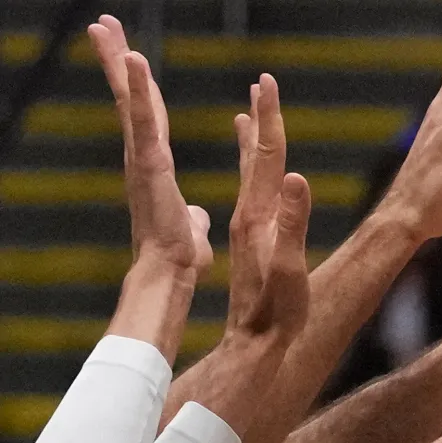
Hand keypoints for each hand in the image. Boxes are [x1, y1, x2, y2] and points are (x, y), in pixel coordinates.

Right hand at [88, 16, 211, 275]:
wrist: (171, 274)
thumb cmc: (179, 256)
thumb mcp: (189, 227)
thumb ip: (190, 216)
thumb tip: (194, 217)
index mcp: (155, 165)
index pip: (149, 115)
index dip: (139, 85)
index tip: (130, 54)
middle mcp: (143, 156)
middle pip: (130, 98)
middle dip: (116, 60)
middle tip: (102, 24)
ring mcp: (142, 159)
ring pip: (130, 101)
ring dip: (118, 62)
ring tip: (104, 26)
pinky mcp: (150, 165)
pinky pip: (144, 120)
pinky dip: (136, 89)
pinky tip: (133, 59)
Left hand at [227, 75, 311, 342]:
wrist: (254, 345)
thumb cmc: (278, 313)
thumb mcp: (290, 267)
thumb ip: (293, 224)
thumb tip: (295, 177)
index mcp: (259, 216)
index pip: (266, 156)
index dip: (269, 119)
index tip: (265, 82)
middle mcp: (250, 216)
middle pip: (255, 157)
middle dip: (261, 119)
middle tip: (260, 84)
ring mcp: (249, 229)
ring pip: (250, 175)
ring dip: (251, 143)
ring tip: (246, 116)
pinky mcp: (252, 243)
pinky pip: (251, 196)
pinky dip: (251, 175)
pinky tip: (254, 176)